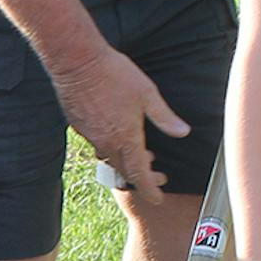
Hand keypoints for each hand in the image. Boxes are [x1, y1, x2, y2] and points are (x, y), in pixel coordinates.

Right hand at [48, 47, 188, 205]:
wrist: (77, 62)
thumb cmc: (114, 74)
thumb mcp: (147, 94)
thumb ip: (165, 117)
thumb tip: (183, 132)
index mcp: (126, 137)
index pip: (140, 174)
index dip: (151, 188)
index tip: (158, 198)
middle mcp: (107, 142)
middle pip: (124, 170)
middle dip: (141, 177)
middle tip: (156, 173)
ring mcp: (90, 135)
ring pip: (110, 158)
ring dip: (126, 161)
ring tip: (140, 153)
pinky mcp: (79, 127)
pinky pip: (97, 145)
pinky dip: (111, 147)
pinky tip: (117, 134)